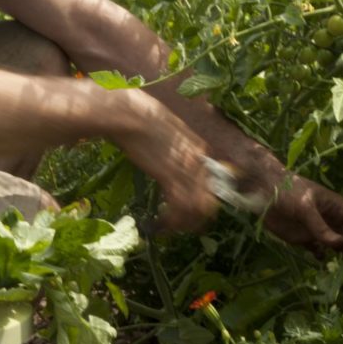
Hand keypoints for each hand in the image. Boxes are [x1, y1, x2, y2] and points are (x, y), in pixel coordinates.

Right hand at [112, 100, 218, 233]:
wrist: (130, 115)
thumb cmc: (142, 119)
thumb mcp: (169, 134)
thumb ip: (176, 149)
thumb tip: (171, 162)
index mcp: (200, 150)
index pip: (212, 185)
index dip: (202, 204)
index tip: (188, 212)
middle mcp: (199, 162)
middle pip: (209, 202)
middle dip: (196, 220)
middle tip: (180, 227)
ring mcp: (187, 170)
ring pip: (197, 209)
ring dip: (183, 224)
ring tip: (168, 228)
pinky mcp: (171, 176)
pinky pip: (179, 208)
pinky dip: (171, 221)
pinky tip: (159, 223)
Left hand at [262, 174, 342, 255]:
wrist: (263, 191)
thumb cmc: (289, 191)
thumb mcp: (306, 207)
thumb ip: (321, 227)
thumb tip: (341, 244)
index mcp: (337, 209)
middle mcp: (331, 221)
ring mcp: (318, 230)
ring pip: (334, 247)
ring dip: (339, 258)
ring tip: (341, 272)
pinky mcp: (304, 238)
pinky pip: (318, 250)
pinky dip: (321, 257)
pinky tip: (319, 259)